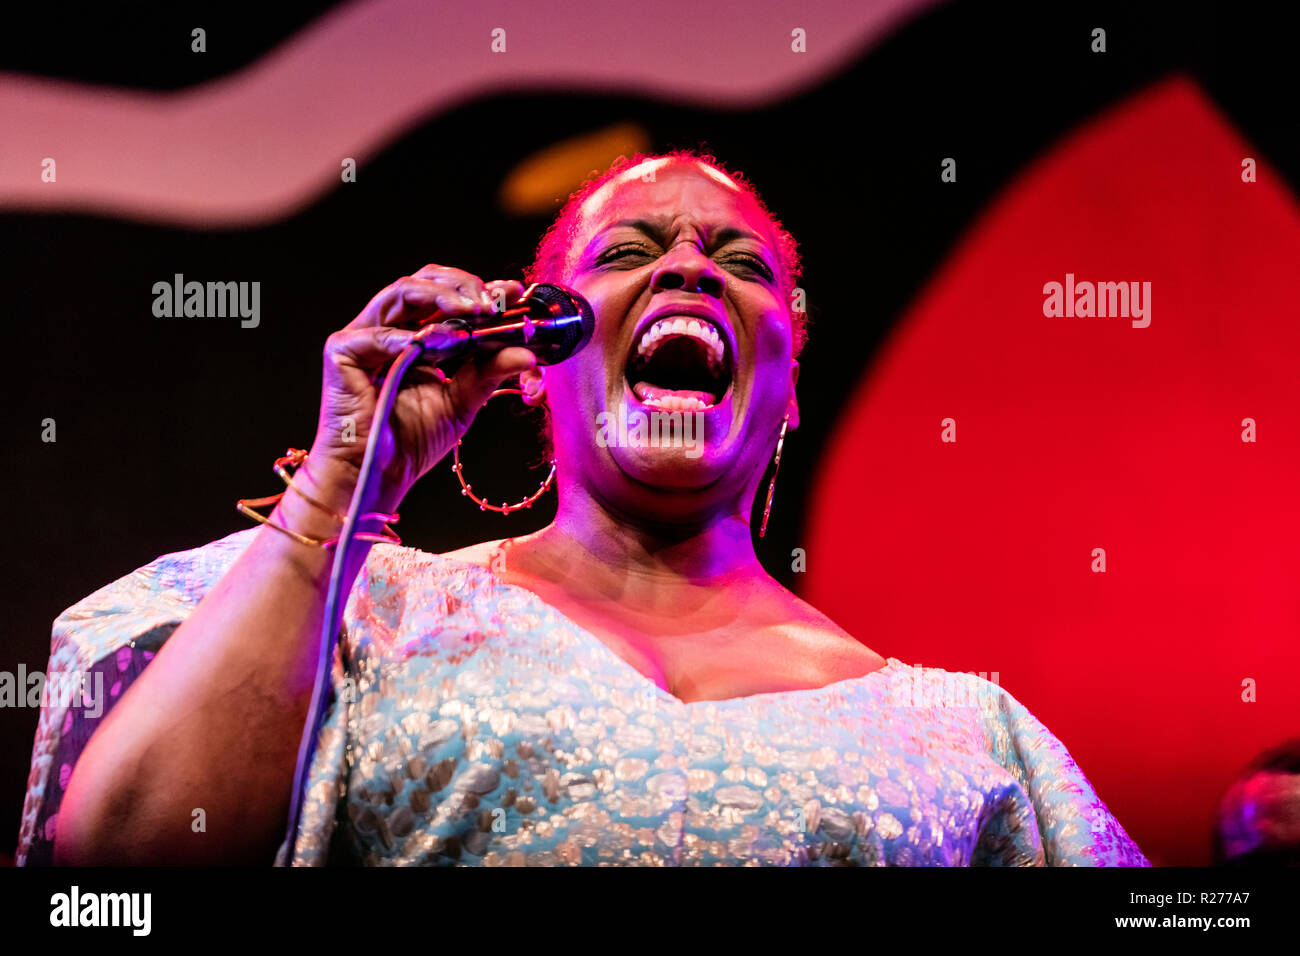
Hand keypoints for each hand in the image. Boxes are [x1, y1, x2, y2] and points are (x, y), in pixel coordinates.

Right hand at [307, 265, 536, 511]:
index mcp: (418, 336)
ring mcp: (364, 336)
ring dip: (440, 295)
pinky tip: (428, 344)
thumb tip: (526, 353)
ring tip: (471, 310)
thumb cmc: (412, 440)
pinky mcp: (342, 351)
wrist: (377, 473)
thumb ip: (489, 372)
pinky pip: (376, 334)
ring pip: (400, 292)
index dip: (479, 290)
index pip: (448, 297)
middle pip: (424, 281)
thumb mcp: (462, 400)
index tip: (513, 293)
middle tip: (490, 302)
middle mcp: (391, 328)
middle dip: (462, 285)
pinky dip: (406, 337)